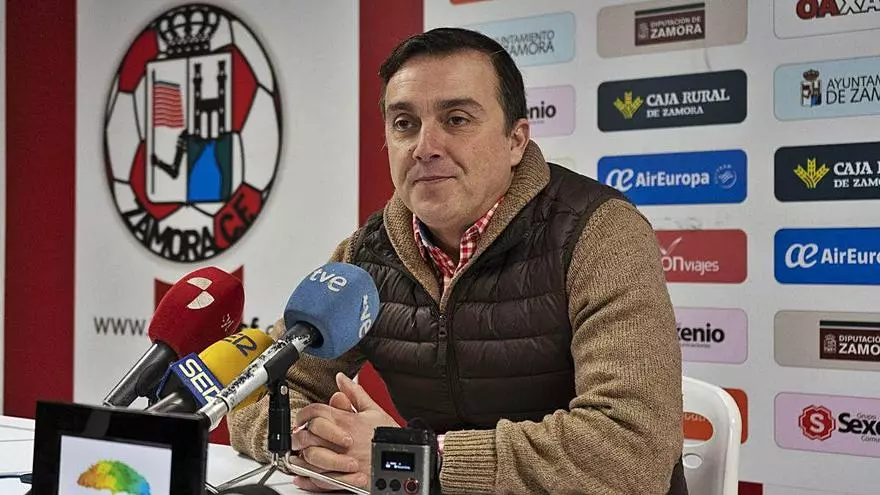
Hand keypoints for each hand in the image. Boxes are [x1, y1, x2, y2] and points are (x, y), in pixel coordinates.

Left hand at [291, 372, 399, 490]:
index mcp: (345, 422)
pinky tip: (303, 475)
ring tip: (300, 455)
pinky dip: (306, 479)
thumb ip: (355, 394)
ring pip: (307, 458)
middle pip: (305, 435)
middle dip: (299, 436)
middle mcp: (339, 441)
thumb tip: (342, 379)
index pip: (314, 412)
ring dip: (300, 457)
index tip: (304, 418)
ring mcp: (338, 461)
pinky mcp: (341, 479)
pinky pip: (316, 479)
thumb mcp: (374, 411)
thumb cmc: (390, 439)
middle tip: (300, 436)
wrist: (402, 464)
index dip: (305, 414)